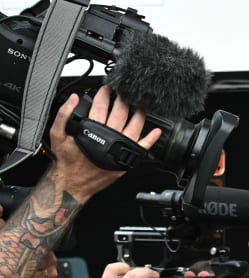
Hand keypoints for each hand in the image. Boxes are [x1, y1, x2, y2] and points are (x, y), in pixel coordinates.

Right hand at [48, 86, 160, 200]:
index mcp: (93, 129)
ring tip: (140, 105)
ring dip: (138, 114)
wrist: (74, 184)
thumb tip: (73, 98)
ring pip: (134, 127)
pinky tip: (157, 131)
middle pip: (120, 113)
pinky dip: (151, 139)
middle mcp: (109, 137)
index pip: (101, 106)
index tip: (108, 87)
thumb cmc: (67, 160)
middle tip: (126, 92)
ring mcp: (120, 148)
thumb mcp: (57, 134)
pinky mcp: (126, 159)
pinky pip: (142, 147)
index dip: (105, 94)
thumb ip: (64, 115)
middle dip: (123, 100)